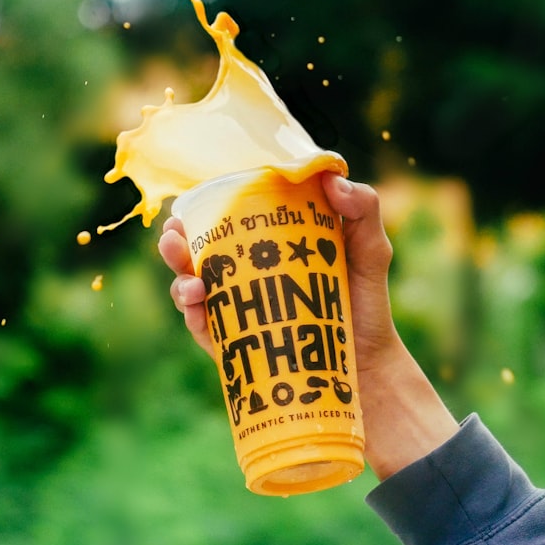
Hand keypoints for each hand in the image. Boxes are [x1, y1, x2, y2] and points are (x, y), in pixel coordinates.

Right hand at [158, 172, 398, 365]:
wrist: (370, 364)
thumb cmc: (366, 303)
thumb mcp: (370, 250)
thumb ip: (363, 209)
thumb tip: (331, 180)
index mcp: (269, 246)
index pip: (228, 221)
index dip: (203, 208)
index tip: (191, 200)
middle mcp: (247, 276)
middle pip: (198, 253)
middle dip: (177, 242)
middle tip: (173, 234)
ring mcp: (239, 311)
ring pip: (193, 290)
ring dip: (179, 279)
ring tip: (188, 278)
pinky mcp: (237, 345)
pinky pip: (205, 330)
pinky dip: (194, 317)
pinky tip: (198, 305)